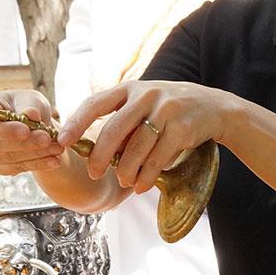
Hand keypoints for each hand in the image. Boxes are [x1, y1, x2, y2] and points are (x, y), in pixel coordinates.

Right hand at [0, 90, 65, 175]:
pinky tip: (52, 160)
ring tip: (56, 149)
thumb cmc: (24, 105)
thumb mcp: (30, 98)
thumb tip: (31, 114)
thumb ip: (30, 105)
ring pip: (5, 159)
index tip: (27, 131)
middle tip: (48, 140)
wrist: (29, 122)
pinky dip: (35, 165)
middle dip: (25, 144)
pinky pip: (12, 169)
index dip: (6, 130)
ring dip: (33, 156)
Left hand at [58, 81, 234, 193]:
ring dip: (127, 171)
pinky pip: (157, 157)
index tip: (62, 142)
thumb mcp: (144, 104)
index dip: (76, 122)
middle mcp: (145, 95)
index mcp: (129, 88)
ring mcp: (165, 110)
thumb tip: (92, 151)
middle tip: (94, 173)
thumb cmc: (168, 110)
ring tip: (125, 183)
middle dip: (100, 156)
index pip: (95, 103)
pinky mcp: (182, 127)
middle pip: (114, 129)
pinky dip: (146, 176)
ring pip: (136, 148)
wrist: (212, 107)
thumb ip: (122, 120)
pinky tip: (141, 186)